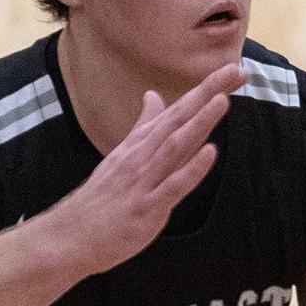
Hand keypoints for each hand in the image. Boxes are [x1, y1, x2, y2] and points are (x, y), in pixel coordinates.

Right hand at [52, 64, 244, 273]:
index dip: (205, 89)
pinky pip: (172, 185)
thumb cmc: (102, 197)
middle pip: (179, 118)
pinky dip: (192, 169)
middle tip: (234, 70)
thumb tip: (154, 95)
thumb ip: (143, 126)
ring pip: (176, 145)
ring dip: (199, 122)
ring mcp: (144, 180)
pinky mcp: (146, 206)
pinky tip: (210, 152)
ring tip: (223, 100)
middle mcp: (143, 156)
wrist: (71, 235)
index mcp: (141, 143)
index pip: (178, 110)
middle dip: (208, 93)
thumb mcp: (123, 154)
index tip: (231, 70)